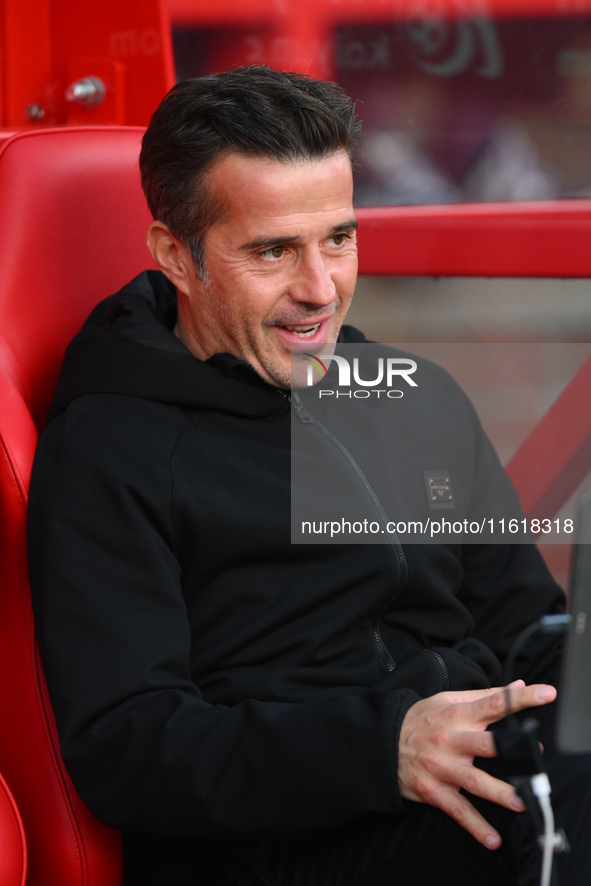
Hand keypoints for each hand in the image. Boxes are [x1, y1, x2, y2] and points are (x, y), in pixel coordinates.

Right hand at [398, 680, 555, 848]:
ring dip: (499, 793)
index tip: (545, 694)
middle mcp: (451, 741)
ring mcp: (442, 767)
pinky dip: (475, 826)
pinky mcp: (434, 791)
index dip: (521, 698)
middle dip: (512, 751)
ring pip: (474, 782)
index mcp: (457, 715)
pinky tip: (492, 838)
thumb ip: (483, 696)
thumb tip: (516, 686)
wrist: (382, 742)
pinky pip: (457, 811)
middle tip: (537, 758)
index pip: (493, 703)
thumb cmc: (419, 720)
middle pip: (486, 744)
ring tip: (521, 801)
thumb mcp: (446, 701)